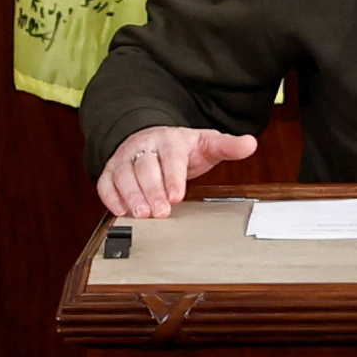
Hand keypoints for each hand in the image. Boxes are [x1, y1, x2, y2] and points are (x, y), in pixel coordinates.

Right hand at [98, 124, 259, 219]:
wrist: (153, 139)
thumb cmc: (182, 148)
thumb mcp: (207, 144)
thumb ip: (228, 147)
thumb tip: (251, 143)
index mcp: (169, 140)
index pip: (170, 157)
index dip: (173, 177)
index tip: (177, 196)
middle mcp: (143, 146)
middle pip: (144, 168)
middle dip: (151, 191)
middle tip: (159, 213)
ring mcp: (124, 158)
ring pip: (123, 175)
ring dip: (130, 196)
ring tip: (140, 216)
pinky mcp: (110, 171)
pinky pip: (105, 183)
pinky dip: (110, 197)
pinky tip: (120, 212)